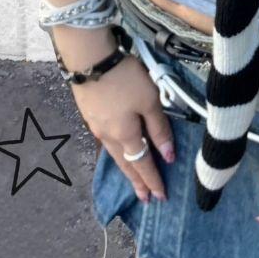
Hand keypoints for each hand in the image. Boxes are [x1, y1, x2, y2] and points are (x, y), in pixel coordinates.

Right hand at [65, 35, 176, 202]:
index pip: (143, 164)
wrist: (89, 59)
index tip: (161, 197)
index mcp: (126, 136)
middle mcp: (109, 137)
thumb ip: (159, 128)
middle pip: (126, 165)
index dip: (153, 180)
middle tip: (145, 199)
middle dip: (137, 182)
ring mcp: (96, 127)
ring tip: (133, 182)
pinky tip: (118, 152)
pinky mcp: (90, 115)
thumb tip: (169, 156)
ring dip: (126, 170)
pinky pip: (106, 143)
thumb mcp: (149, 100)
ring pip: (115, 155)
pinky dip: (116, 154)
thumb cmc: (124, 78)